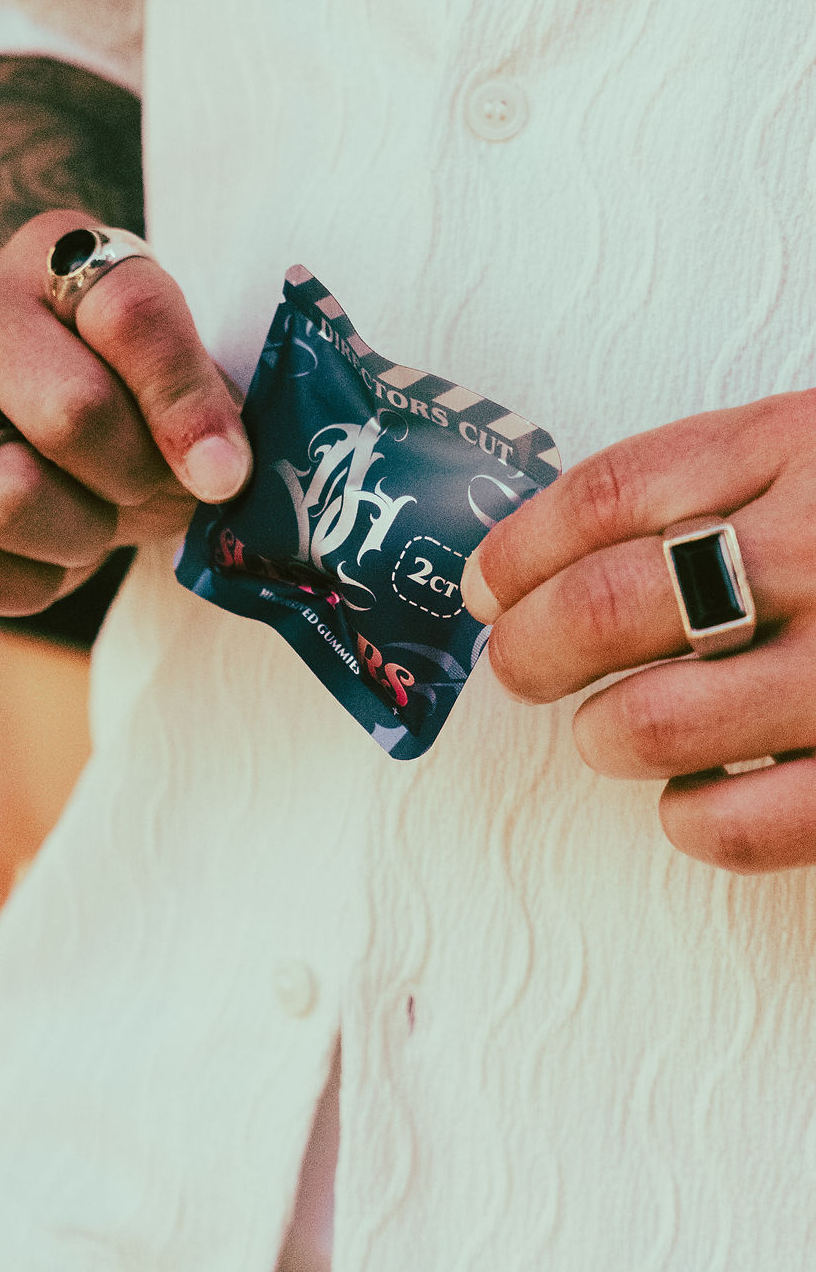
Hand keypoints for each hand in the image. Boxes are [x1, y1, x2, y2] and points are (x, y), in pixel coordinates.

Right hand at [0, 211, 251, 616]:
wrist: (32, 433)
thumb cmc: (126, 404)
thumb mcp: (182, 385)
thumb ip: (209, 411)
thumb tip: (218, 474)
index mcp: (58, 252)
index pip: (131, 314)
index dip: (188, 407)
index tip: (223, 475)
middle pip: (74, 411)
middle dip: (134, 477)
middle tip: (144, 488)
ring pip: (10, 497)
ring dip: (79, 535)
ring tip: (89, 519)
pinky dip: (27, 583)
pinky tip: (39, 555)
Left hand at [460, 393, 815, 872]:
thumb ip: (722, 479)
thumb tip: (549, 559)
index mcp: (807, 447)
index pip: (611, 494)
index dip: (522, 548)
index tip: (487, 584)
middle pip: (606, 605)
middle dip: (528, 649)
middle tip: (519, 666)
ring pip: (653, 723)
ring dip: (601, 735)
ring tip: (609, 729)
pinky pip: (744, 824)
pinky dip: (691, 818)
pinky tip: (694, 797)